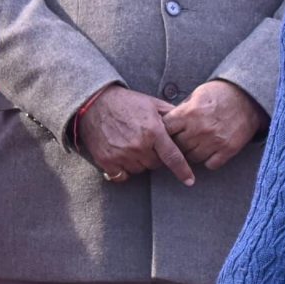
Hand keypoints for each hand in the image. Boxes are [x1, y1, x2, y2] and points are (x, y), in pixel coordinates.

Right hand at [79, 85, 196, 185]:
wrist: (94, 103)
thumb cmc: (126, 102)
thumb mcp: (152, 103)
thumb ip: (171, 114)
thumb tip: (188, 121)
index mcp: (153, 131)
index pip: (173, 157)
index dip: (183, 171)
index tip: (189, 181)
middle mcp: (138, 146)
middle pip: (155, 165)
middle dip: (155, 156)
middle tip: (146, 143)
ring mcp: (122, 155)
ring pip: (139, 170)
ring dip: (139, 162)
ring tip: (132, 145)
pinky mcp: (106, 161)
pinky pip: (122, 176)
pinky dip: (123, 170)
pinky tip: (122, 157)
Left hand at [164, 80, 264, 172]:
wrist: (249, 98)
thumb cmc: (221, 94)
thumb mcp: (197, 94)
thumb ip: (182, 110)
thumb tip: (167, 122)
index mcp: (189, 113)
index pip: (165, 130)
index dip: (165, 131)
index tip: (168, 132)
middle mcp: (200, 129)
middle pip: (177, 146)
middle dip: (177, 144)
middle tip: (181, 140)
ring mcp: (214, 141)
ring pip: (192, 158)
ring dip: (192, 153)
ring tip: (196, 146)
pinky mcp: (228, 149)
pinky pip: (210, 164)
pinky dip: (208, 160)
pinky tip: (210, 151)